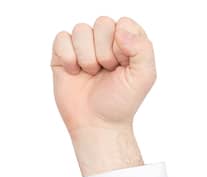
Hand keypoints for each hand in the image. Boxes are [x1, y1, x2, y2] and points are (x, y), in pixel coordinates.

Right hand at [50, 16, 156, 175]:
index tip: (123, 65)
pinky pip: (61, 38)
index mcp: (127, 41)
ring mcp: (83, 45)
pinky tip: (75, 73)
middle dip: (105, 52)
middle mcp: (105, 39)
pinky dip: (69, 58)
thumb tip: (121, 30)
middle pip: (102, 23)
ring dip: (87, 57)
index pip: (124, 23)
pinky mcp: (63, 52)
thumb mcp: (144, 77)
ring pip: (81, 29)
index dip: (123, 45)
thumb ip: (143, 49)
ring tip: (92, 74)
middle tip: (107, 72)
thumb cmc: (121, 101)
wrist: (97, 124)